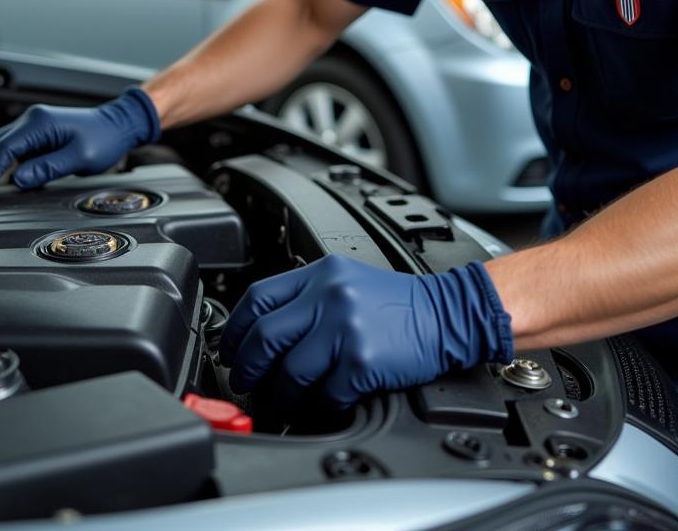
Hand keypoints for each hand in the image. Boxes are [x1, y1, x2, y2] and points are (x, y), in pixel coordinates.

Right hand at [0, 87, 159, 200]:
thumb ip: (47, 168)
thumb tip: (17, 180)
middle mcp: (30, 121)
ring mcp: (32, 126)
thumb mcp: (80, 157)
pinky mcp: (36, 134)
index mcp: (38, 123)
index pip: (2, 149)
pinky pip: (9, 148)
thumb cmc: (104, 139)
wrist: (118, 125)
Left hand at [219, 255, 512, 408]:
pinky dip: (320, 404)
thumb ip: (307, 296)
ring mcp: (344, 328)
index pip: (258, 298)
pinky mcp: (361, 361)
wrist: (447, 313)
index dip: (235, 329)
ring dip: (280, 393)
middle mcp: (328, 296)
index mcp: (320, 274)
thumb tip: (263, 330)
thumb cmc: (397, 302)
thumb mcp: (346, 279)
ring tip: (282, 398)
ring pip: (289, 372)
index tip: (230, 348)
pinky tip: (324, 400)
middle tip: (244, 380)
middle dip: (246, 366)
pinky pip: (325, 394)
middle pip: (264, 337)